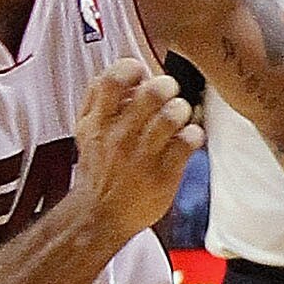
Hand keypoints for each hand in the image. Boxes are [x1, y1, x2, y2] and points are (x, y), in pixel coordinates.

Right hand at [70, 62, 202, 240]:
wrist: (100, 215)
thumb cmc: (99, 169)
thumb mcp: (88, 132)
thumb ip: (100, 101)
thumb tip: (126, 75)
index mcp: (96, 122)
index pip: (110, 81)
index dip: (131, 69)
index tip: (141, 73)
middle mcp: (118, 137)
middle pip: (150, 93)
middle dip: (166, 86)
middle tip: (169, 92)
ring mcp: (141, 156)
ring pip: (172, 115)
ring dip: (182, 109)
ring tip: (180, 116)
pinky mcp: (164, 174)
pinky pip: (188, 141)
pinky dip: (195, 134)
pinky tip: (190, 138)